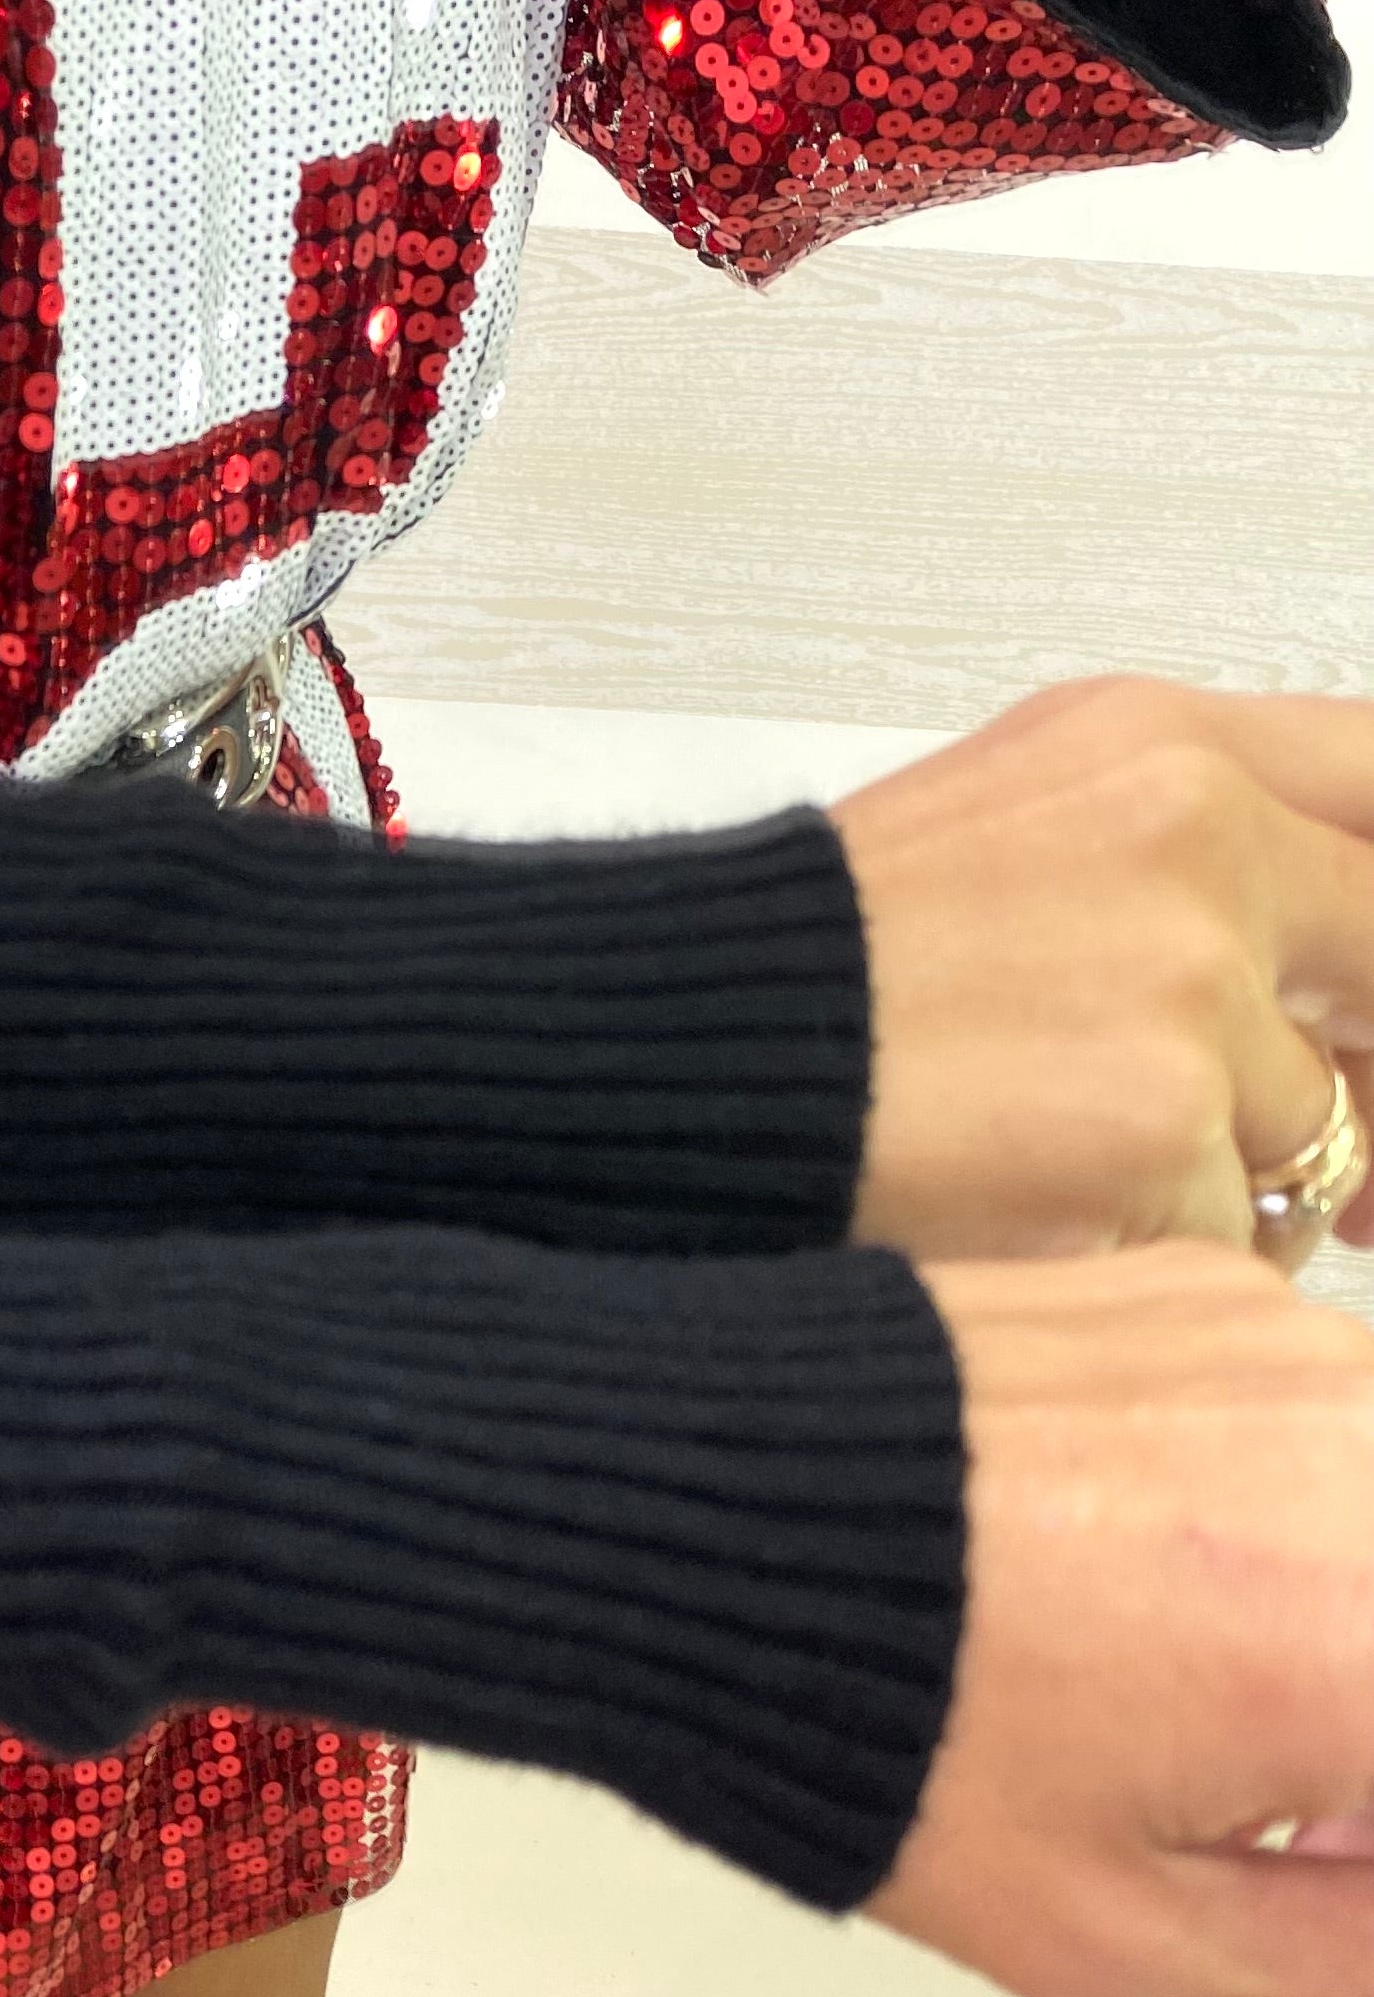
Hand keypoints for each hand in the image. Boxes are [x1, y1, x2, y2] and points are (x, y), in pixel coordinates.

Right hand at [834, 680, 1373, 1263]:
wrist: (690, 1053)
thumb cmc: (829, 956)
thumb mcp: (1026, 807)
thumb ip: (1199, 835)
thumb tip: (1341, 929)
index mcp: (1170, 752)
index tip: (1361, 975)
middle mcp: (1199, 852)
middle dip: (1357, 1060)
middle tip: (1317, 1108)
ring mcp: (1189, 1003)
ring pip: (1321, 1126)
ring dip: (1232, 1164)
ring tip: (1090, 1158)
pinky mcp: (1158, 1146)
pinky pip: (1240, 1232)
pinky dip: (1161, 1244)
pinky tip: (1052, 1215)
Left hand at [877, 1249, 1373, 1996]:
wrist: (693, 1518)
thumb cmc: (883, 1729)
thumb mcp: (1127, 1935)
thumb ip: (1362, 1954)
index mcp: (1366, 1649)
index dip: (1368, 1825)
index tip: (1333, 1841)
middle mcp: (1368, 1469)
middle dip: (1354, 1728)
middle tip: (1296, 1792)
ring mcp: (1311, 1357)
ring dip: (1337, 1624)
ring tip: (1212, 1689)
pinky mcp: (1234, 1296)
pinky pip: (1344, 1423)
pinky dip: (1315, 1512)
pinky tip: (1190, 1586)